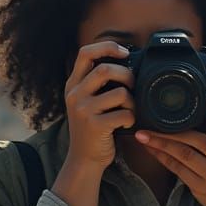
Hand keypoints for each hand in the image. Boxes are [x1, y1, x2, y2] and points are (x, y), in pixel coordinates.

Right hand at [63, 41, 135, 172]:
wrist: (84, 159)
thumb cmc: (92, 128)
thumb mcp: (86, 102)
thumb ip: (96, 84)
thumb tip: (124, 63)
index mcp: (73, 85)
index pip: (85, 53)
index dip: (107, 47)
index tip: (123, 52)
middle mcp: (75, 94)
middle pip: (106, 69)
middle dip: (127, 75)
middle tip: (132, 85)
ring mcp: (84, 110)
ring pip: (120, 93)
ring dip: (132, 102)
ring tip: (129, 110)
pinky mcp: (95, 125)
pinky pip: (125, 114)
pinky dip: (132, 119)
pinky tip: (126, 124)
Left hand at [135, 96, 205, 205]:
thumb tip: (203, 105)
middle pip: (200, 142)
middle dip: (174, 132)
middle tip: (151, 124)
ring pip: (185, 156)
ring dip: (162, 144)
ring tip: (144, 136)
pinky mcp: (201, 188)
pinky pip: (178, 170)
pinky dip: (163, 158)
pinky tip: (152, 149)